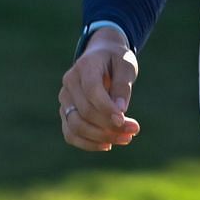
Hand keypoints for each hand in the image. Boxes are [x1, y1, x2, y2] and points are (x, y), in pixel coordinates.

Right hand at [59, 27, 140, 150]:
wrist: (101, 55)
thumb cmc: (116, 60)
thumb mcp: (126, 66)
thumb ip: (122, 86)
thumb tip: (120, 111)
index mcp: (85, 65)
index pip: (92, 90)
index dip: (107, 108)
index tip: (126, 120)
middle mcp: (70, 82)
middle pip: (85, 111)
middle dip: (110, 126)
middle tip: (134, 130)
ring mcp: (65, 98)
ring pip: (75, 126)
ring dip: (100, 138)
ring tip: (125, 139)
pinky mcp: (65, 112)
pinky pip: (70, 134)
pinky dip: (88, 143)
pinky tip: (108, 145)